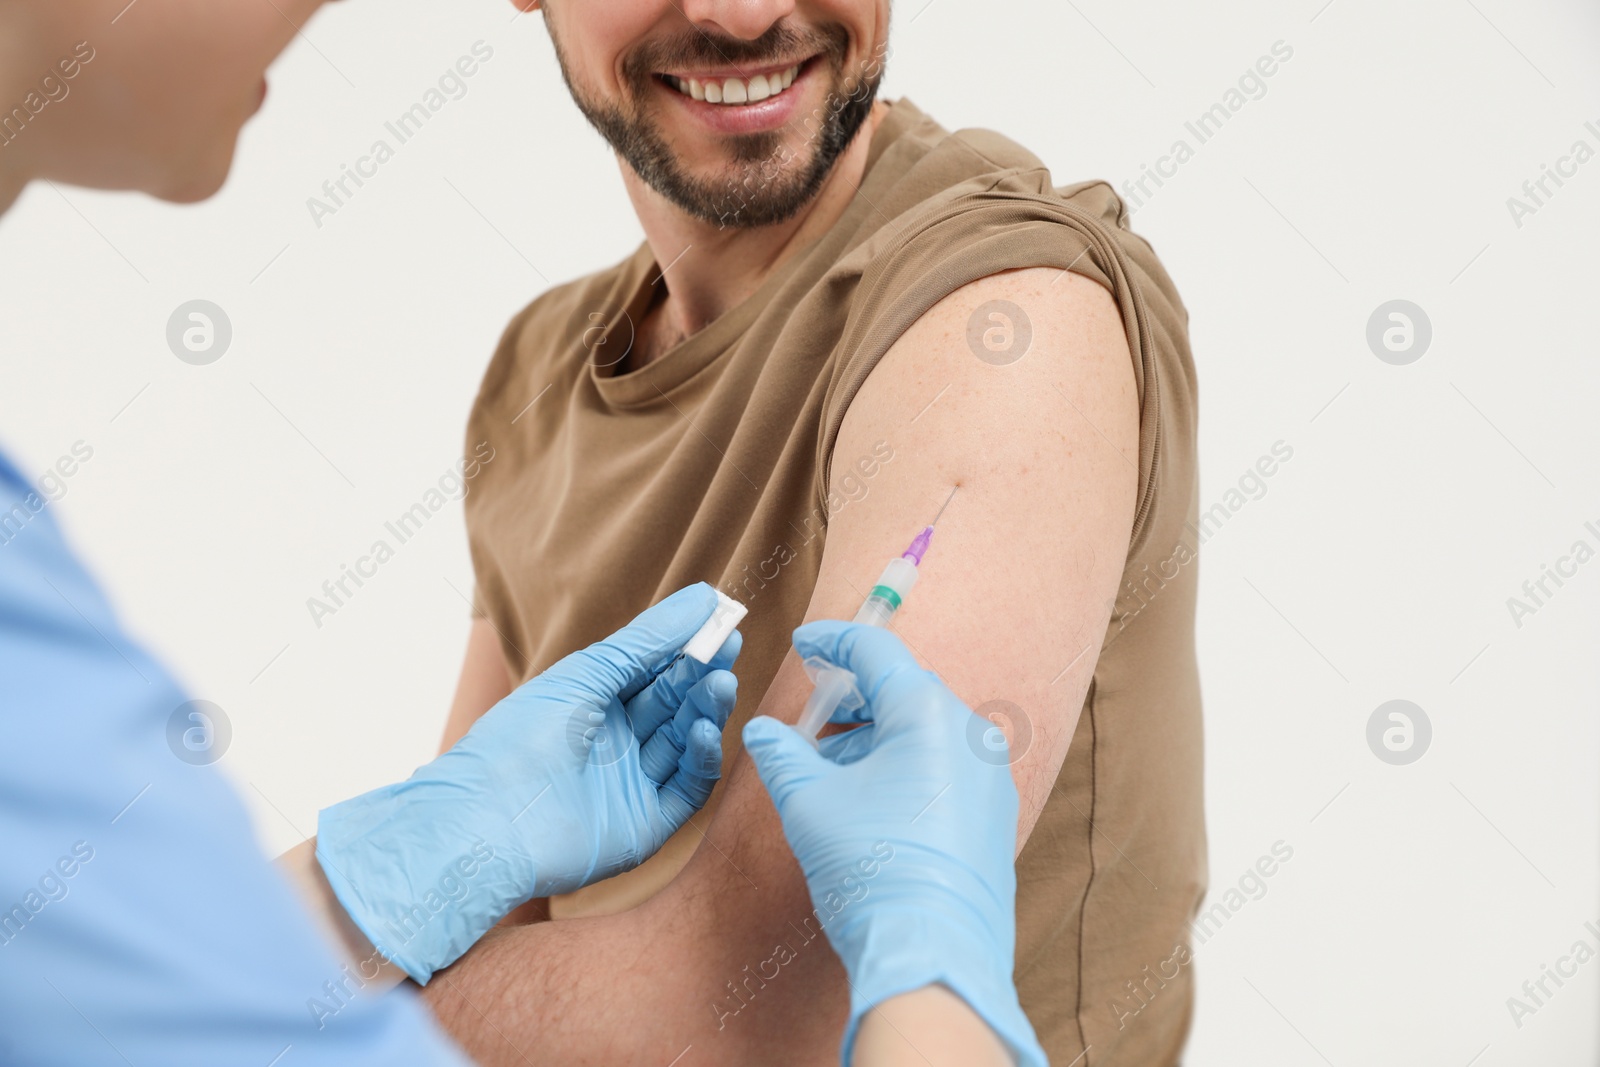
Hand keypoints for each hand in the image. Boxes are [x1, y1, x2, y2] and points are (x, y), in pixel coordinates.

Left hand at [316, 583, 738, 983]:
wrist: (487, 820)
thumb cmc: (520, 738)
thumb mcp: (587, 673)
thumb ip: (648, 638)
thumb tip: (705, 596)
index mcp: (593, 708)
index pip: (654, 673)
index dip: (688, 648)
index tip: (721, 621)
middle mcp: (615, 746)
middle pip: (674, 706)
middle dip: (702, 676)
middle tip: (729, 649)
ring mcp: (631, 786)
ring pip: (685, 743)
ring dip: (706, 711)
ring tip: (722, 682)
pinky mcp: (645, 827)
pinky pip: (687, 788)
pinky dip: (703, 758)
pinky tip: (706, 730)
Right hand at [742, 621, 1044, 1066]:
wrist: (932, 955)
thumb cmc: (871, 870)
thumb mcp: (808, 803)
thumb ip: (783, 755)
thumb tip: (764, 733)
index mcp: (928, 714)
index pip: (877, 653)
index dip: (833, 643)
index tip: (805, 645)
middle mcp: (970, 735)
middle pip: (905, 690)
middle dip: (854, 697)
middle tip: (812, 712)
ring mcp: (989, 778)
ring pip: (926, 732)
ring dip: (877, 736)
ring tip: (830, 766)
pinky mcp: (993, 817)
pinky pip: (946, 768)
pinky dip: (905, 766)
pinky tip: (869, 799)